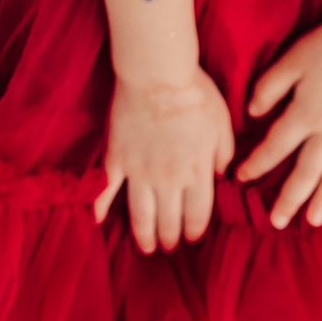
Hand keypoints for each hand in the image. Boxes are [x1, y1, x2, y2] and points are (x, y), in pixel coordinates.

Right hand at [94, 69, 235, 253]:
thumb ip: (224, 153)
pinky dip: (100, 208)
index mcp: (198, 170)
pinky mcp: (116, 158)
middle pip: (169, 220)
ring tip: (146, 247)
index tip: (192, 238)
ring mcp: (140, 171)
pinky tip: (97, 222)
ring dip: (144, 235)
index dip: (195, 230)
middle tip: (168, 247)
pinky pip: (106, 190)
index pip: (198, 214)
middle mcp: (169, 179)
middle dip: (170, 238)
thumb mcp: (223, 122)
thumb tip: (222, 176)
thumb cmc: (195, 93)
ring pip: (141, 215)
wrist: (157, 74)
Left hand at [236, 14, 321, 228]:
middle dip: (290, 199)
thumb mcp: (292, 60)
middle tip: (277, 223)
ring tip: (315, 220)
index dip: (255, 164)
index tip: (240, 178)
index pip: (275, 148)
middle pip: (307, 173)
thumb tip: (252, 113)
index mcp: (305, 115)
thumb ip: (269, 87)